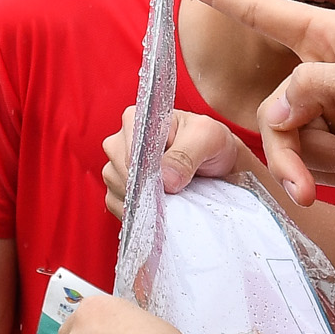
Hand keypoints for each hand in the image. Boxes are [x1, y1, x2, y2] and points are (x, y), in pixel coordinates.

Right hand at [99, 108, 251, 218]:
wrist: (218, 166)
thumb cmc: (211, 144)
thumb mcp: (208, 138)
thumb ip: (186, 154)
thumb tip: (166, 180)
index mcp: (135, 119)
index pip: (129, 153)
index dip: (150, 173)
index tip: (172, 182)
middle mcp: (120, 141)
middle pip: (122, 174)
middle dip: (149, 188)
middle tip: (178, 188)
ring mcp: (115, 167)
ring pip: (120, 193)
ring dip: (146, 202)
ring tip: (172, 195)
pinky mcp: (117, 190)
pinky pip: (120, 208)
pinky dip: (141, 214)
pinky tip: (160, 206)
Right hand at [179, 0, 334, 204]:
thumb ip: (316, 89)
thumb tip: (274, 115)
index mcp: (334, 36)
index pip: (266, 13)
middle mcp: (326, 69)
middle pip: (275, 112)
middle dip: (293, 152)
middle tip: (305, 186)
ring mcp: (332, 109)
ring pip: (292, 143)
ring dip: (334, 160)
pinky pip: (313, 164)